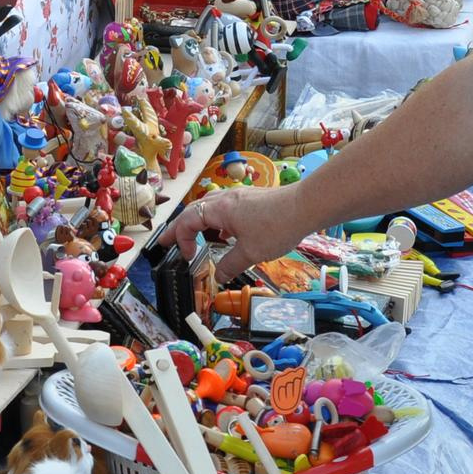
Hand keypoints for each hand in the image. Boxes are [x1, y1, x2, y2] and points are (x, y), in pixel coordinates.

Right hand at [160, 183, 306, 279]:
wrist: (305, 206)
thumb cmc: (277, 227)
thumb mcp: (251, 252)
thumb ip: (231, 265)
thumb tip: (218, 276)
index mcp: (219, 210)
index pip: (187, 221)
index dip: (181, 240)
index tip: (187, 257)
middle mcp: (226, 199)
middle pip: (194, 211)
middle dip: (180, 228)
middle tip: (167, 242)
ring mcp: (239, 197)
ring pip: (210, 208)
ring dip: (200, 224)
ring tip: (198, 240)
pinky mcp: (251, 199)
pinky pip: (225, 209)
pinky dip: (218, 222)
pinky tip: (228, 235)